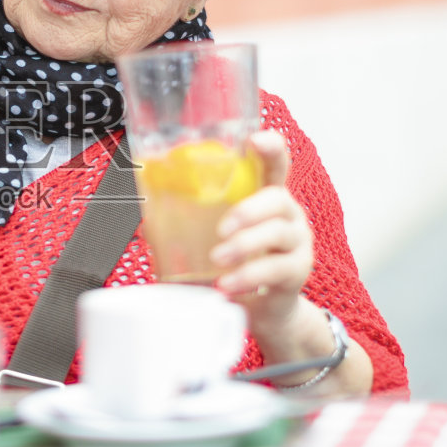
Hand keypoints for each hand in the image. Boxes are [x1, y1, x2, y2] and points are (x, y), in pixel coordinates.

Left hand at [208, 129, 313, 347]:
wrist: (260, 306)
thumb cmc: (235, 260)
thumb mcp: (214, 235)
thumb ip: (189, 218)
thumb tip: (148, 208)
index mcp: (265, 196)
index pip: (275, 163)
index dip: (270, 148)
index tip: (254, 140)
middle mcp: (287, 214)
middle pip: (278, 198)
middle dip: (248, 210)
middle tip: (221, 229)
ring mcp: (297, 242)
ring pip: (278, 234)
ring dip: (244, 245)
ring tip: (218, 259)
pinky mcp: (297, 271)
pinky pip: (277, 269)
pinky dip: (248, 277)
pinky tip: (228, 285)